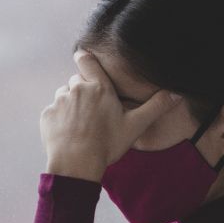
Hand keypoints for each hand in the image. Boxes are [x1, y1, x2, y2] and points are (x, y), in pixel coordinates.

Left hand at [40, 48, 185, 179]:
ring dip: (71, 104)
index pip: (87, 61)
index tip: (84, 58)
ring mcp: (60, 101)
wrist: (77, 164)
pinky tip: (69, 132)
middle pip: (77, 81)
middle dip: (84, 90)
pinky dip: (59, 119)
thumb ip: (155, 107)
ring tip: (81, 123)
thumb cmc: (107, 144)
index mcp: (99, 88)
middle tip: (93, 110)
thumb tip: (176, 94)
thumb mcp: (135, 125)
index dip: (85, 58)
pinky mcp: (47, 115)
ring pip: (64, 95)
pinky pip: (53, 111)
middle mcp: (77, 89)